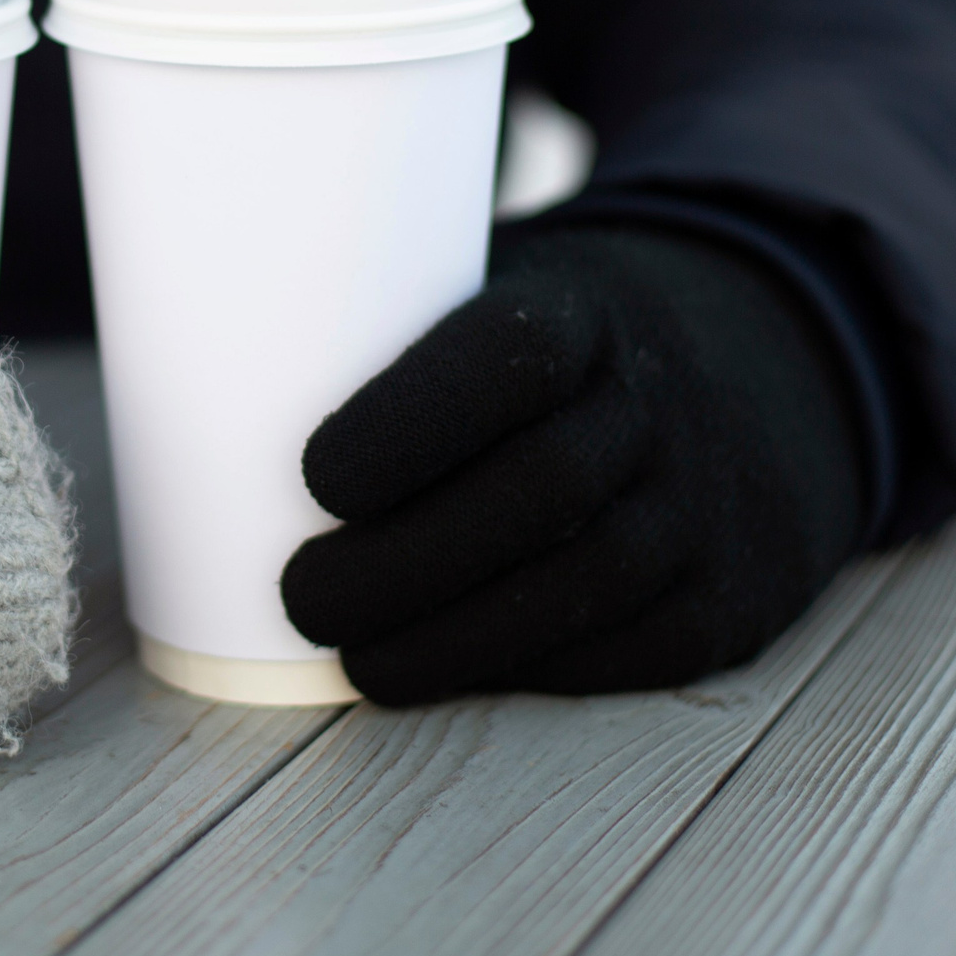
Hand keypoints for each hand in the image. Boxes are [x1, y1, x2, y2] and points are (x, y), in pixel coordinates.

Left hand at [280, 222, 865, 702]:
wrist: (763, 369)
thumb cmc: (554, 342)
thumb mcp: (499, 286)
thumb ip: (386, 322)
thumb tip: (192, 352)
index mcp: (585, 307)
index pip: (510, 354)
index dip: (411, 420)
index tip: (312, 477)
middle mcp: (658, 400)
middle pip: (536, 490)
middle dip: (405, 561)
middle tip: (300, 596)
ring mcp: (706, 503)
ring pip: (579, 584)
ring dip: (451, 639)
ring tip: (353, 657)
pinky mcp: (729, 597)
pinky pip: (624, 648)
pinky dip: (524, 667)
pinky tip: (447, 668)